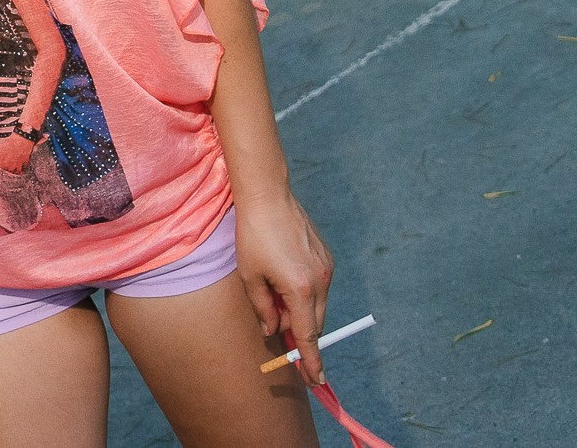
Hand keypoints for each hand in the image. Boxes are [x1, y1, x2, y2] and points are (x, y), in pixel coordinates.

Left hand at [0, 130, 36, 172]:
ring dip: (12, 168)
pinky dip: (19, 170)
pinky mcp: (23, 165)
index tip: (3, 156)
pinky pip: (20, 171)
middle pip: (6, 170)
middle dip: (7, 165)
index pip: (0, 167)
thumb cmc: (9, 142)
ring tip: (13, 160)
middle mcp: (9, 167)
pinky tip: (18, 164)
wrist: (21, 139)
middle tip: (8, 157)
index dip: (1, 161)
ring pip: (13, 172)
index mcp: (2, 163)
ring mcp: (17, 167)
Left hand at [236, 192, 335, 384]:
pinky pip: (318, 287)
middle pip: (314, 323)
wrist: (268, 195)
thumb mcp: (250, 276)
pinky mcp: (326, 257)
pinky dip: (303, 292)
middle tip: (274, 326)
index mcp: (301, 290)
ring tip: (272, 288)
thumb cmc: (253, 235)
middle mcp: (321, 281)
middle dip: (297, 331)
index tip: (316, 380)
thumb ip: (263, 309)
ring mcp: (327, 268)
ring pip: (316, 305)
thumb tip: (272, 330)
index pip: (308, 336)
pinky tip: (282, 274)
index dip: (311, 361)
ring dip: (298, 309)